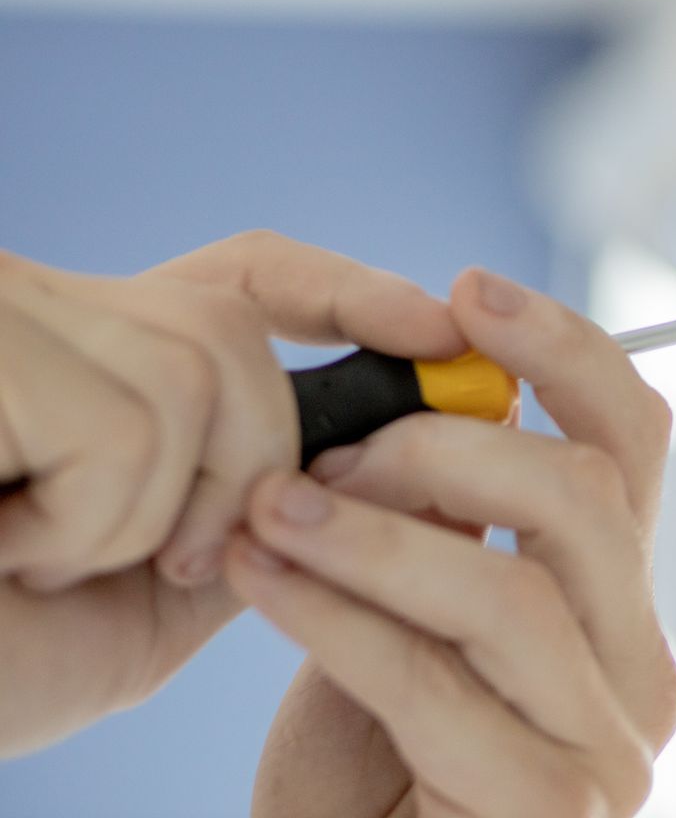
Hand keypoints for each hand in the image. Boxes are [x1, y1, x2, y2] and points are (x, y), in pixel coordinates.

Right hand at [0, 231, 463, 756]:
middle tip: (154, 555)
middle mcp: (48, 310)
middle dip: (239, 467)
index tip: (443, 328)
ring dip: (140, 513)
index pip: (247, 275)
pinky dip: (85, 522)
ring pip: (189, 376)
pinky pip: (121, 425)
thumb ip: (274, 515)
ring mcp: (7, 315)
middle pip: (232, 337)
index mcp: (104, 357)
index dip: (348, 294)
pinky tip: (7, 548)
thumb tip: (428, 465)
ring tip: (37, 559)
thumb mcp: (160, 589)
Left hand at [235, 268, 675, 817]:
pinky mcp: (543, 810)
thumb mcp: (416, 610)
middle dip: (446, 448)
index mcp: (624, 606)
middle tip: (331, 449)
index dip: (565, 353)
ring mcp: (607, 751)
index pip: (637, 445)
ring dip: (372, 536)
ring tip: (271, 510)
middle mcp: (641, 671)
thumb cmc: (373, 756)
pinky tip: (262, 580)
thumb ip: (448, 518)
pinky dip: (336, 620)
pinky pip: (434, 685)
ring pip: (510, 592)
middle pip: (589, 502)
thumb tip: (430, 386)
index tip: (470, 293)